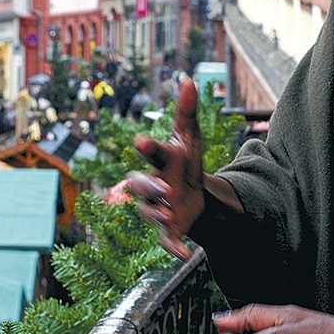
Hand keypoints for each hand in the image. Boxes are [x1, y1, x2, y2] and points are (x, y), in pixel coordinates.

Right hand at [125, 77, 205, 257]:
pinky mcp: (168, 229)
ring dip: (157, 214)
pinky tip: (184, 255)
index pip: (151, 152)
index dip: (147, 147)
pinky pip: (165, 240)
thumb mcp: (190, 138)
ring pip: (149, 212)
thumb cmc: (184, 163)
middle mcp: (152, 185)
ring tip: (169, 215)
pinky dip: (173, 247)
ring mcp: (157, 208)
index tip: (142, 140)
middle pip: (140, 185)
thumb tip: (188, 79)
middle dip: (149, 186)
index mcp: (160, 161)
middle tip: (163, 188)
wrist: (193, 195)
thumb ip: (187, 112)